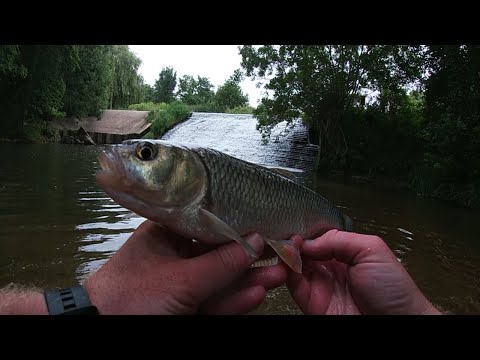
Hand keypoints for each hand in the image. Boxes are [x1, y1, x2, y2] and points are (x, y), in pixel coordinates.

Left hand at [83, 220, 286, 314]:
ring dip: (248, 279)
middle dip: (250, 257)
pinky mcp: (183, 308)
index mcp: (165, 235)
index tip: (265, 228)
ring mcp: (179, 285)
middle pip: (218, 254)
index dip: (238, 226)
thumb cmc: (129, 297)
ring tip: (279, 273)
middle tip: (280, 253)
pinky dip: (234, 299)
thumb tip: (256, 241)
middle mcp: (174, 256)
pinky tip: (256, 292)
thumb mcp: (180, 279)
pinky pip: (213, 301)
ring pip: (219, 280)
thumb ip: (221, 264)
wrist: (100, 333)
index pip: (208, 224)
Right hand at [286, 230, 441, 314]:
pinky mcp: (312, 304)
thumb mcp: (371, 250)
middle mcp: (331, 269)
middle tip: (289, 237)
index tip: (298, 227)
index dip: (307, 233)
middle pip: (304, 252)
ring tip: (288, 247)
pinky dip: (288, 273)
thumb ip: (339, 240)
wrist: (398, 323)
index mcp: (345, 254)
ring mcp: (321, 286)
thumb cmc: (394, 290)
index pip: (318, 239)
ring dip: (288, 255)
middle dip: (294, 243)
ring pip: (295, 267)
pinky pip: (294, 287)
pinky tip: (290, 262)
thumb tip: (308, 242)